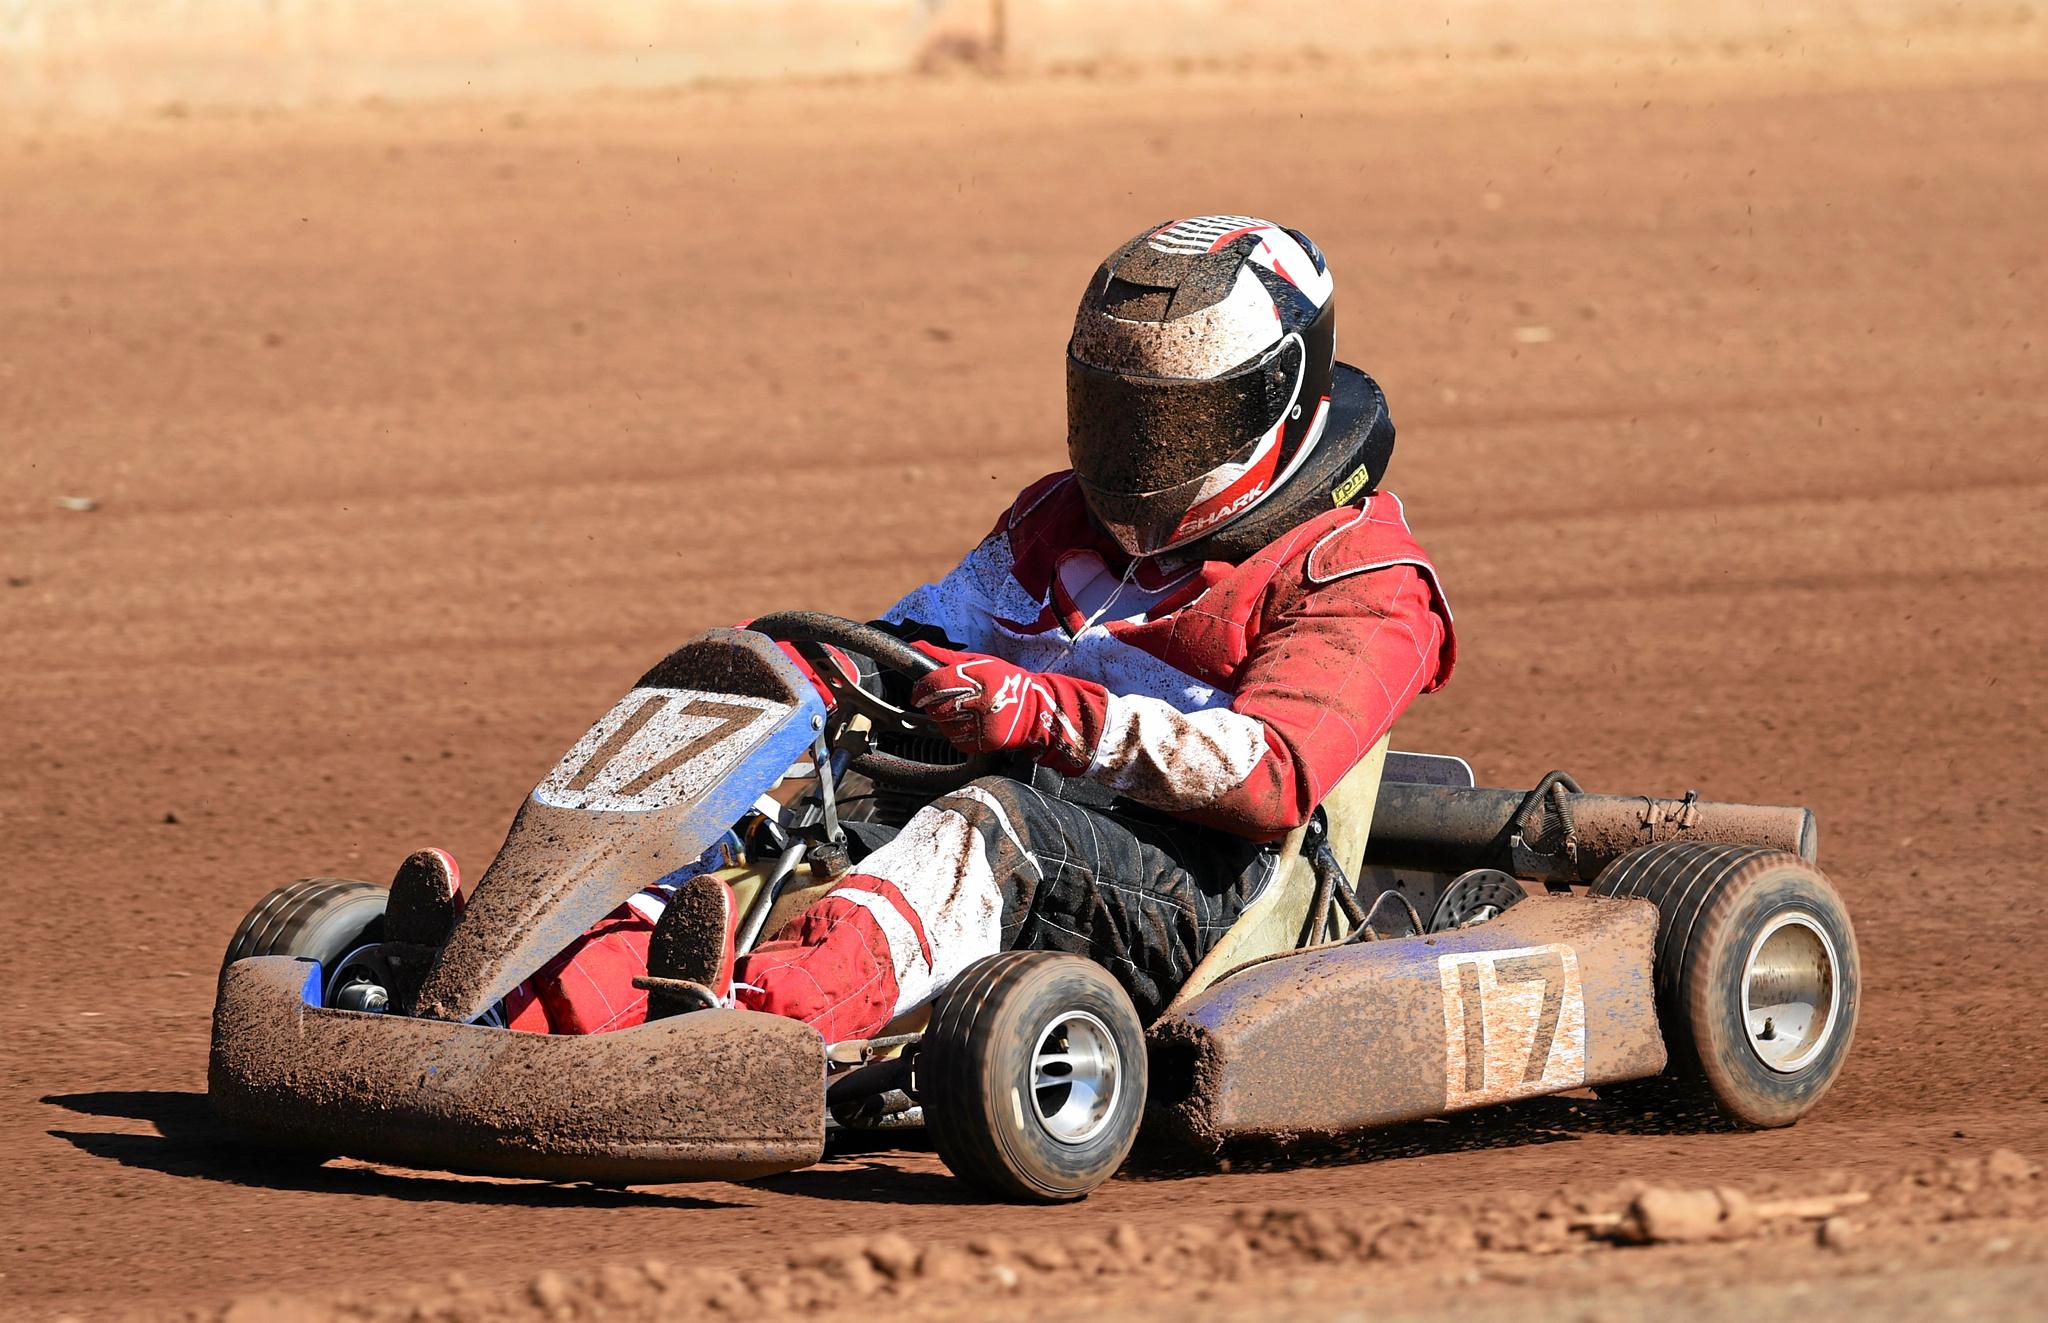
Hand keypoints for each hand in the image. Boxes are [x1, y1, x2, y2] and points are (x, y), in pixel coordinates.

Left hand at [909, 645, 1087, 764]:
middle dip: (933, 704)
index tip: (918, 692)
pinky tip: (969, 723)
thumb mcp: (978, 661)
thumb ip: (945, 657)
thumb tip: (915, 647)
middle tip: (944, 700)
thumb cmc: (1004, 681)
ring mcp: (983, 725)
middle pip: (936, 708)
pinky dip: (956, 733)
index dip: (921, 689)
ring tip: (961, 711)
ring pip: (943, 727)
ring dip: (945, 720)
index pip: (935, 685)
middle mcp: (980, 702)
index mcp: (977, 678)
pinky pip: (956, 740)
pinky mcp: (985, 742)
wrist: (1034, 709)